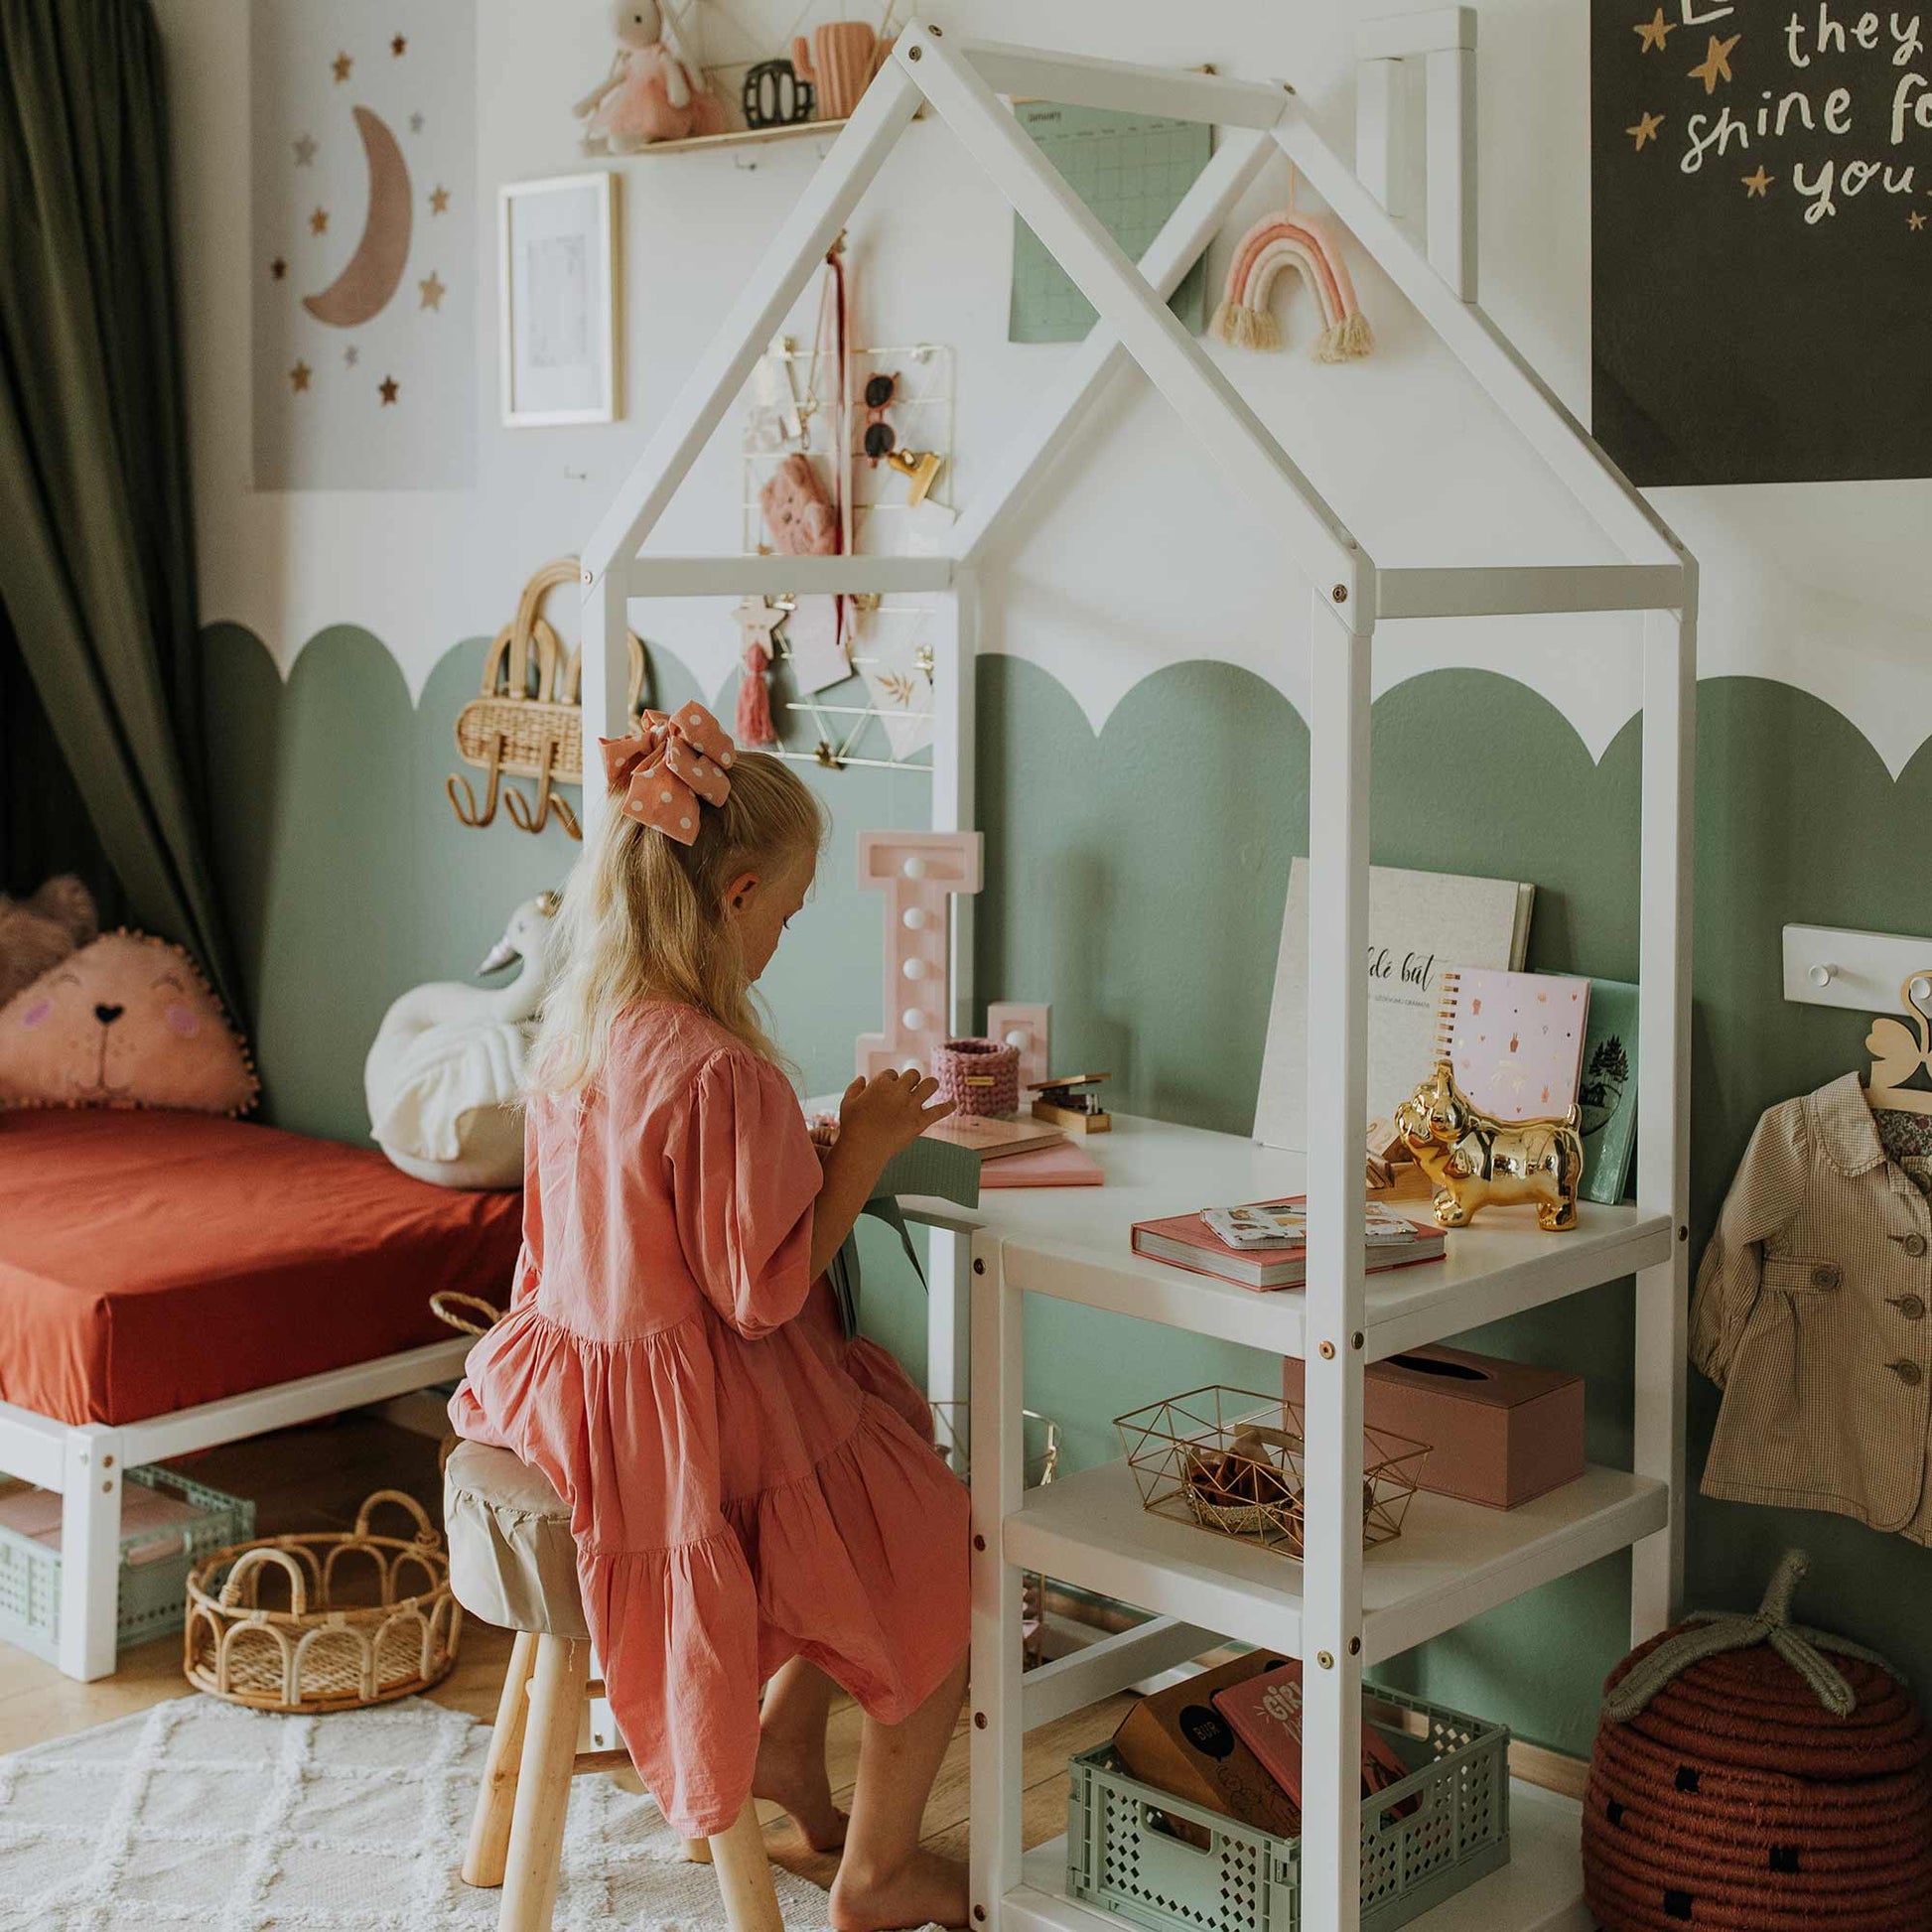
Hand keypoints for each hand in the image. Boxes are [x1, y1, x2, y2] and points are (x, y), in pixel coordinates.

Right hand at [837, 1069, 954, 1161]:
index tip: (888, 1090)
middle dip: (911, 1079)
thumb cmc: (852, 1126)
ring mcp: (911, 1105)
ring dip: (931, 1084)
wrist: (864, 1147)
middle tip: (909, 1088)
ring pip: (930, 1084)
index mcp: (881, 1083)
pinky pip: (939, 1111)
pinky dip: (948, 1107)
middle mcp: (899, 1091)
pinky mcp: (920, 1121)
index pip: (891, 1074)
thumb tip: (862, 1078)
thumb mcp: (847, 1103)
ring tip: (931, 1086)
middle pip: (913, 1074)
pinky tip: (954, 1104)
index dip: (890, 1081)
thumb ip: (854, 1088)